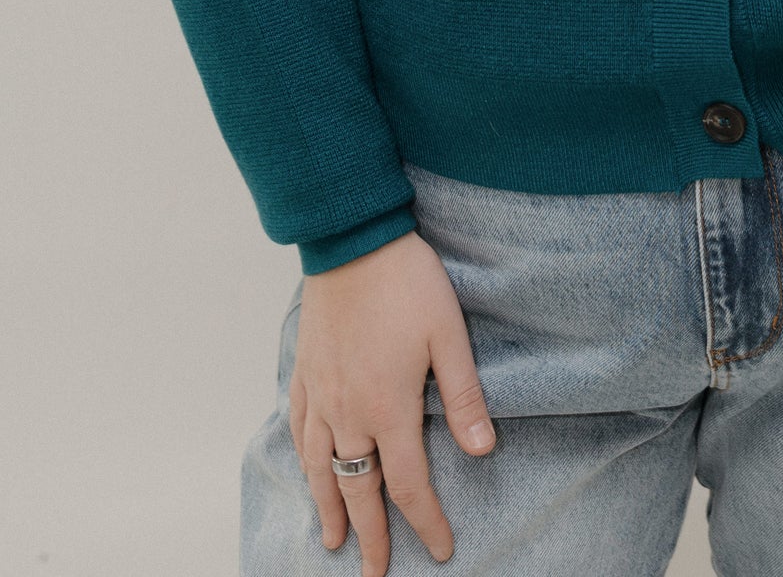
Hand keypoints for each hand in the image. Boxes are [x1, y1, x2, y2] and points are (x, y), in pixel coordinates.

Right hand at [289, 227, 495, 573]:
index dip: (424, 522)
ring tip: (334, 540)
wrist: (353, 240)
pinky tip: (308, 467)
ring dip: (329, 507)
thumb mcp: (448, 335)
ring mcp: (321, 392)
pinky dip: (304, 458)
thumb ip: (463, 396)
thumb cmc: (407, 282)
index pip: (408, 484)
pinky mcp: (306, 370)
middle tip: (375, 573)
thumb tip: (483, 451)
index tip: (440, 550)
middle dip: (370, 535)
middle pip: (359, 489)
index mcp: (388, 408)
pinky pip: (299, 427)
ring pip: (321, 467)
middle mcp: (348, 411)